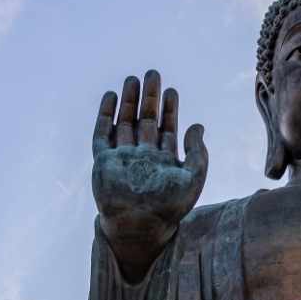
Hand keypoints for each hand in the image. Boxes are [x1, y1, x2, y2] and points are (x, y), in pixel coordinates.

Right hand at [92, 70, 207, 280]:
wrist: (139, 225)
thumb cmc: (169, 207)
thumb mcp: (194, 178)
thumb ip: (198, 152)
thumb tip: (197, 126)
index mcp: (164, 162)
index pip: (167, 129)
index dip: (170, 109)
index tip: (171, 91)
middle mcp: (142, 157)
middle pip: (145, 121)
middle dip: (149, 98)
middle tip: (152, 74)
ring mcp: (122, 159)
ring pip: (124, 123)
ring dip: (128, 102)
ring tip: (132, 79)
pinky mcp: (103, 162)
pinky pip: (102, 134)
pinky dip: (106, 115)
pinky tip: (111, 97)